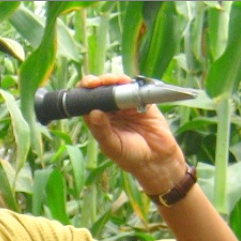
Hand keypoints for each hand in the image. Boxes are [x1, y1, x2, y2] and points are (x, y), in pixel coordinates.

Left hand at [77, 73, 187, 194]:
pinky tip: (126, 82)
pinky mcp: (142, 102)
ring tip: (112, 81)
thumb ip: (102, 130)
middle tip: (97, 82)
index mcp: (99, 121)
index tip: (84, 88)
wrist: (157, 159)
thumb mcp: (112, 146)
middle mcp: (111, 111)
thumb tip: (93, 112)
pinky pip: (134, 89)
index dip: (83, 93)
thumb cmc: (131, 157)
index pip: (87, 103)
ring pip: (117, 87)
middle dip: (98, 83)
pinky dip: (130, 84)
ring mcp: (126, 105)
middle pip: (101, 91)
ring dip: (113, 81)